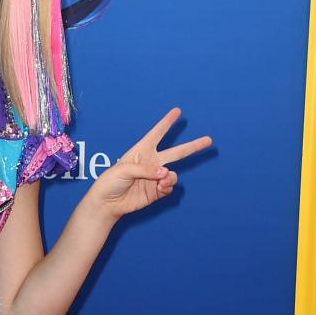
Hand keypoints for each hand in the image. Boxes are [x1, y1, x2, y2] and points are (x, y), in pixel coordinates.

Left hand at [86, 108, 212, 225]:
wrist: (107, 203)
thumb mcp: (124, 170)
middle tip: (209, 140)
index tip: (177, 111)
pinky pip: (169, 187)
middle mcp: (151, 162)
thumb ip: (146, 170)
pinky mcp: (156, 192)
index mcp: (141, 150)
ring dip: (170, 177)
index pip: (157, 133)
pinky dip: (167, 187)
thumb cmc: (110, 182)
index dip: (167, 122)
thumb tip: (166, 174)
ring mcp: (155, 177)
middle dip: (193, 146)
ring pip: (173, 174)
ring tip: (160, 182)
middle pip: (177, 152)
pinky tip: (160, 188)